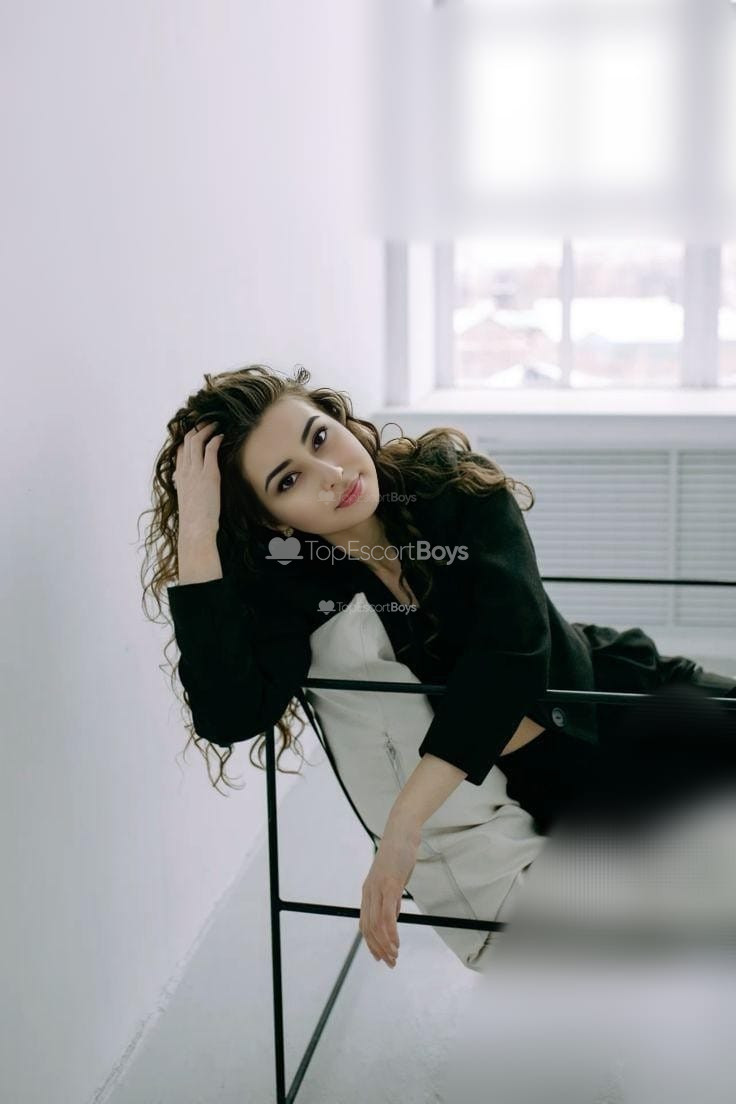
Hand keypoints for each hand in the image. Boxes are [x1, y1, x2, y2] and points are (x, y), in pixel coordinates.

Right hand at [173, 419, 223, 536]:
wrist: (195, 528)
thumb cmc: (194, 520)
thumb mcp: (188, 501)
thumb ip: (188, 490)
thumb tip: (191, 487)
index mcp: (180, 477)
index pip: (180, 450)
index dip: (187, 438)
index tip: (196, 431)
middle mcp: (185, 471)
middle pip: (187, 441)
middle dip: (196, 428)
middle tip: (207, 422)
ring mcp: (196, 471)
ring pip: (196, 441)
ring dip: (206, 429)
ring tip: (215, 424)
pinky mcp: (209, 474)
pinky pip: (210, 450)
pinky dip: (215, 439)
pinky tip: (222, 436)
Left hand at [359, 819, 420, 968]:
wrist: (401, 833)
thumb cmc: (399, 855)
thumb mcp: (394, 881)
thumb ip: (392, 899)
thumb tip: (393, 917)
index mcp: (368, 892)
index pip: (365, 924)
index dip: (371, 943)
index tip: (380, 957)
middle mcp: (369, 892)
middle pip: (368, 928)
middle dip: (378, 949)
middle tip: (390, 962)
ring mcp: (378, 889)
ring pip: (376, 925)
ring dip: (385, 944)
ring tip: (394, 956)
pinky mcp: (389, 885)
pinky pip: (387, 914)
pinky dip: (390, 931)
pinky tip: (396, 942)